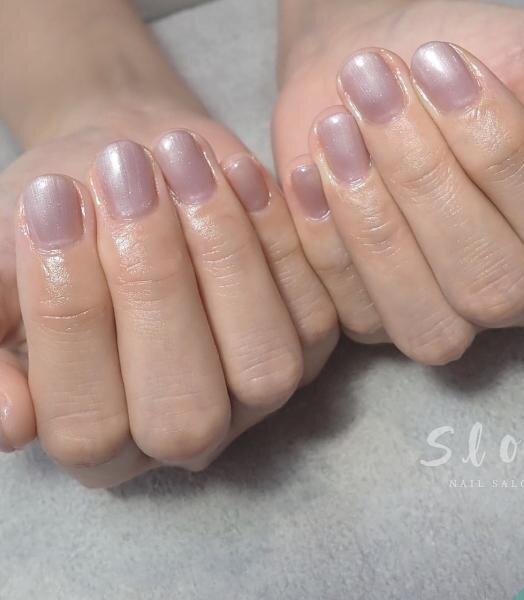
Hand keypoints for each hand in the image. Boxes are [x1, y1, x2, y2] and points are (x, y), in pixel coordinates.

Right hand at [1, 107, 337, 486]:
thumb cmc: (63, 218)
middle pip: (184, 413)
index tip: (53, 205)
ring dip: (224, 258)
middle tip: (121, 176)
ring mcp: (259, 394)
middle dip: (152, 288)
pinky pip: (316, 308)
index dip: (69, 322)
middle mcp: (187, 434)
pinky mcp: (311, 342)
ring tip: (179, 160)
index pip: (88, 424)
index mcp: (101, 438)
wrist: (133, 167)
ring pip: (264, 364)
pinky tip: (239, 173)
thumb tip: (11, 422)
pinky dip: (283, 237)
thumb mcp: (0, 268)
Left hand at [274, 0, 523, 361]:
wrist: (361, 77)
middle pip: (491, 282)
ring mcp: (442, 316)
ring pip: (428, 318)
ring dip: (375, 222)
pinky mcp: (374, 319)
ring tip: (336, 125)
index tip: (439, 64)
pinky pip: (357, 314)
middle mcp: (513, 290)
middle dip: (426, 180)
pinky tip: (310, 171)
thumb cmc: (450, 64)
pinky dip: (325, 242)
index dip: (503, 153)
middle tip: (375, 86)